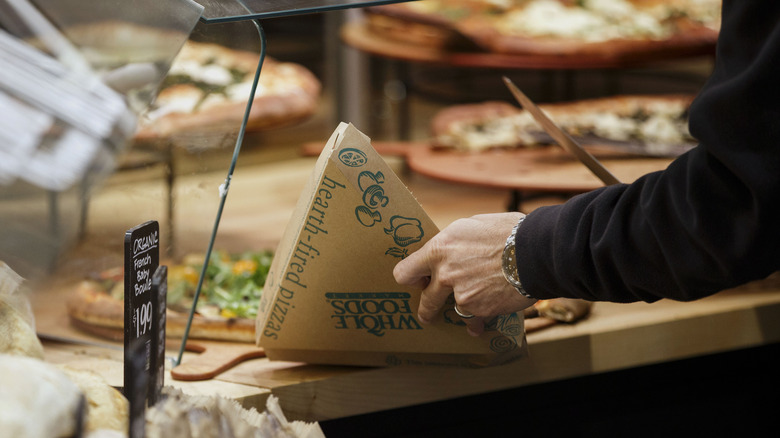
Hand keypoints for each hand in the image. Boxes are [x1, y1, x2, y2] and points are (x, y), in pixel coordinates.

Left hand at [393, 212, 535, 335]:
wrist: (535, 252)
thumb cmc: (507, 232)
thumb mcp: (470, 227)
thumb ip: (451, 245)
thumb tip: (446, 253)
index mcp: (439, 249)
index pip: (404, 272)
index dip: (411, 279)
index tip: (418, 282)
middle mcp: (444, 275)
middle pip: (425, 302)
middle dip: (427, 309)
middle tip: (429, 313)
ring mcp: (461, 295)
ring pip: (455, 309)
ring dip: (465, 308)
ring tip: (479, 302)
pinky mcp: (479, 310)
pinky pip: (475, 319)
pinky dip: (482, 318)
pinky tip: (491, 311)